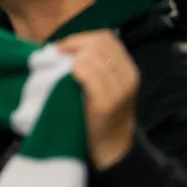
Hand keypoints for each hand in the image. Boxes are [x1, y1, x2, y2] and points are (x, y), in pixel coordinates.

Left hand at [57, 31, 138, 169]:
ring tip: (62, 71)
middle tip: (57, 56)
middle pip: (98, 43)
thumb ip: (94, 63)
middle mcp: (128, 76)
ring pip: (90, 56)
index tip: (62, 47)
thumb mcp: (106, 84)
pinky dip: (73, 72)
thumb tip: (64, 44)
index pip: (106, 38)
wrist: (111, 149)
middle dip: (74, 45)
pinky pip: (86, 74)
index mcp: (129, 69)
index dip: (81, 38)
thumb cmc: (99, 113)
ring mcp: (119, 89)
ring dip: (71, 60)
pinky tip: (68, 80)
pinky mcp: (106, 102)